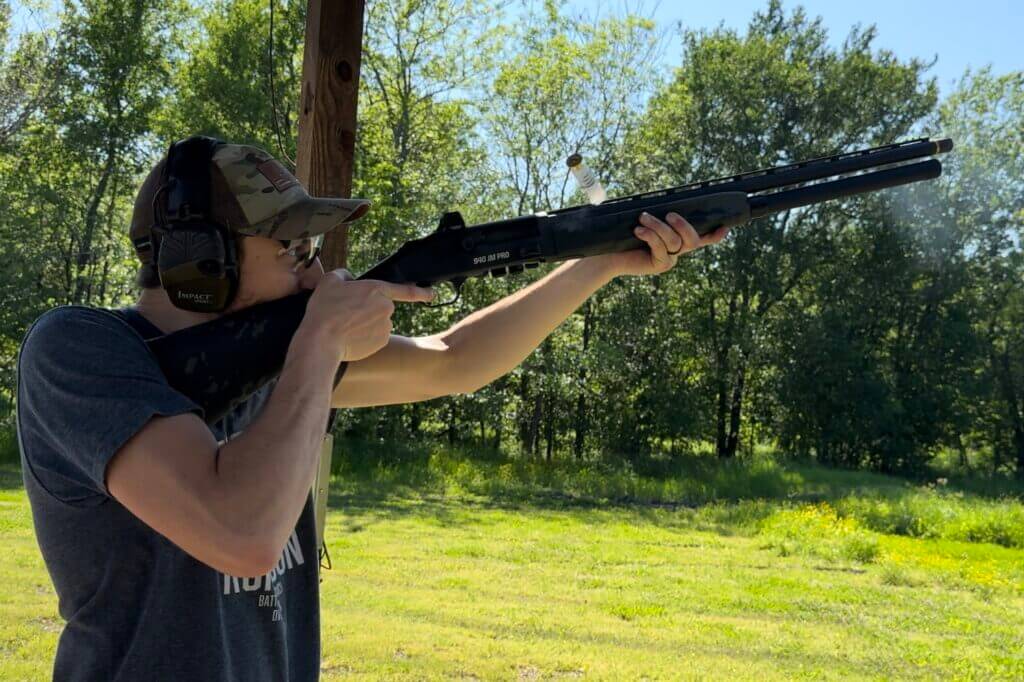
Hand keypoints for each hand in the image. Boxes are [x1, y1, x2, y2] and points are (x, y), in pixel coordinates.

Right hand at [297, 269, 434, 362]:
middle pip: (381, 306)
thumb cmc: (324, 310)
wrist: (322, 341)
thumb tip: (350, 281)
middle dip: (368, 309)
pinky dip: (365, 337)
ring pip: (378, 322)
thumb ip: (344, 276)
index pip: (406, 290)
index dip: (422, 292)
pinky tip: (350, 337)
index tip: (433, 294)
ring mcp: (385, 326)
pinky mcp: (381, 342)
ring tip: (345, 326)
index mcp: (377, 289)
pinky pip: (375, 336)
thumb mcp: (329, 281)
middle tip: (346, 314)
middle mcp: (386, 308)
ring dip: (366, 323)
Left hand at [602, 212, 729, 276]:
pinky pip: (661, 248)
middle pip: (694, 239)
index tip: (724, 226)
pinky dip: (651, 235)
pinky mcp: (660, 265)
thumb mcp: (644, 217)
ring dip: (659, 226)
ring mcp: (670, 258)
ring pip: (675, 241)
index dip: (715, 234)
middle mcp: (678, 250)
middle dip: (684, 224)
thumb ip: (658, 210)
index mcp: (678, 238)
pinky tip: (639, 230)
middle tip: (670, 214)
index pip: (702, 236)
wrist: (607, 252)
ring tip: (643, 217)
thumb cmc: (624, 231)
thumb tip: (666, 199)